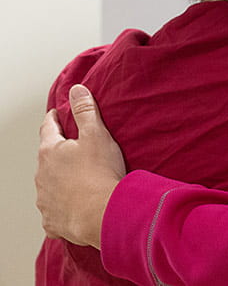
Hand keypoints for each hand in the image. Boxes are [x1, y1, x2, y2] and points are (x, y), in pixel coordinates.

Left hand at [36, 84, 125, 248]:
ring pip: (49, 185)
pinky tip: (77, 205)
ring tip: (79, 180)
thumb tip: (76, 90)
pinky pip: (55, 210)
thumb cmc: (100, 174)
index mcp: (50, 151)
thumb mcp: (96, 134)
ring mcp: (44, 199)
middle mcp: (41, 175)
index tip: (57, 114)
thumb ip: (85, 111)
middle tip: (75, 149)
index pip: (48, 128)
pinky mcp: (52, 220)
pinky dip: (63, 205)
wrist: (102, 215)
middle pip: (48, 158)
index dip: (53, 119)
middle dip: (59, 152)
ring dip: (60, 180)